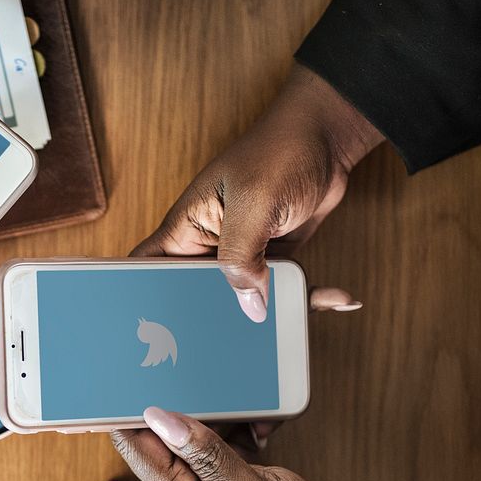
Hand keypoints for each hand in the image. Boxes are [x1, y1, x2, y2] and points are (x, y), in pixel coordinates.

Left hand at [114, 409, 480, 480]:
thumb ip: (208, 457)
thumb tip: (159, 418)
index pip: (136, 448)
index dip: (126, 412)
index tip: (130, 374)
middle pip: (164, 435)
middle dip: (185, 405)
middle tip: (206, 379)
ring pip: (197, 434)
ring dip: (221, 417)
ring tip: (252, 412)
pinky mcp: (231, 479)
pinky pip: (223, 442)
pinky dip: (241, 429)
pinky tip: (262, 429)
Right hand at [134, 65, 383, 321]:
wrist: (328, 137)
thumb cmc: (280, 153)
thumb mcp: (254, 205)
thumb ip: (240, 257)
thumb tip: (250, 307)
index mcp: (185, 229)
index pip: (146, 267)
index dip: (143, 297)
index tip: (155, 330)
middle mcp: (207, 245)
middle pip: (196, 295)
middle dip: (216, 320)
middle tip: (240, 343)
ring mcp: (239, 252)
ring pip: (243, 297)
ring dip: (273, 311)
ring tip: (301, 316)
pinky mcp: (269, 256)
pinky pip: (279, 287)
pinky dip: (306, 294)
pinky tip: (337, 296)